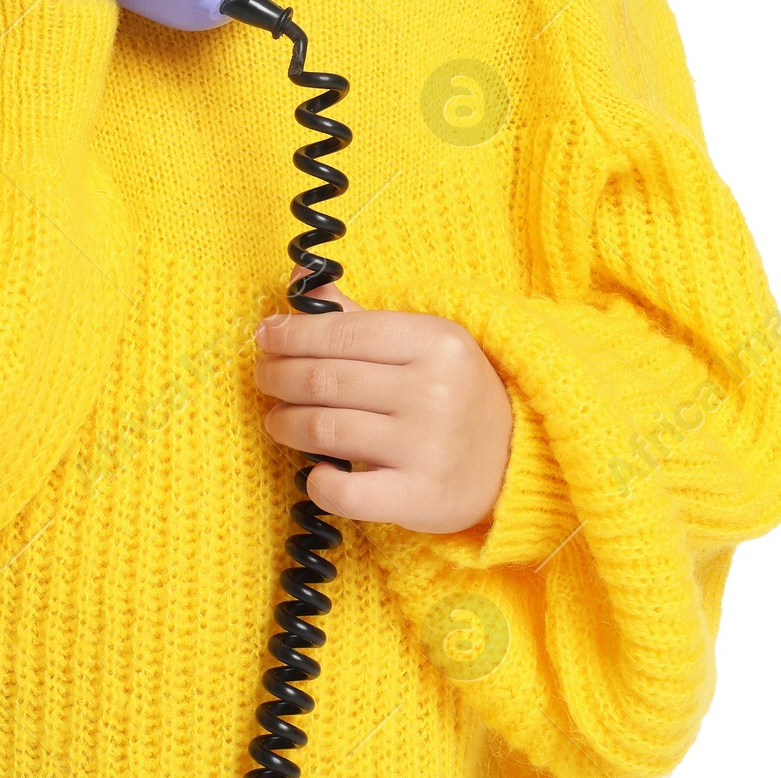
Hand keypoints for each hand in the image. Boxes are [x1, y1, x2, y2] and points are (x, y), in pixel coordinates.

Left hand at [252, 265, 513, 532]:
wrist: (517, 457)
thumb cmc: (454, 392)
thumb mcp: (420, 343)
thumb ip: (358, 317)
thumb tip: (298, 284)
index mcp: (434, 342)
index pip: (342, 332)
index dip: (292, 334)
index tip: (265, 337)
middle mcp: (433, 391)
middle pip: (326, 379)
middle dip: (279, 376)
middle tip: (264, 377)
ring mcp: (427, 446)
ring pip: (327, 428)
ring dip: (286, 423)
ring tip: (277, 420)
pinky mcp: (420, 496)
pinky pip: (346, 490)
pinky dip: (318, 480)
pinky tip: (314, 470)